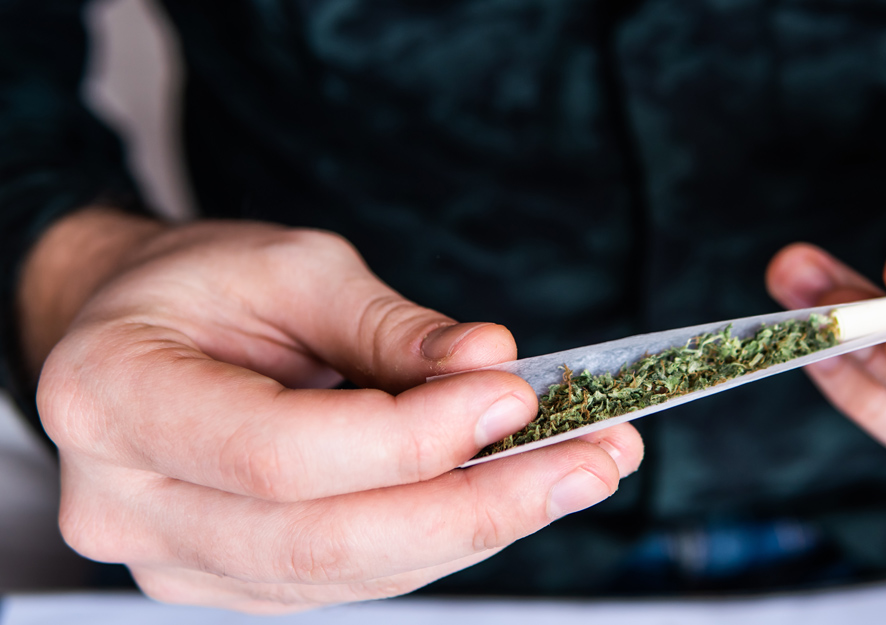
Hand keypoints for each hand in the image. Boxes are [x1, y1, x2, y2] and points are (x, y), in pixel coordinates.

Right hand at [23, 209, 642, 612]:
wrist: (136, 332)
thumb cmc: (201, 285)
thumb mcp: (290, 267)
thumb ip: (388, 327)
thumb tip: (489, 361)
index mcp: (112, 399)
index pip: (280, 454)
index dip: (410, 437)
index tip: (514, 395)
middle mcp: (129, 506)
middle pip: (325, 540)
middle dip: (477, 505)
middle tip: (590, 460)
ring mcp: (179, 561)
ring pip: (353, 572)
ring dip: (482, 525)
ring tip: (581, 470)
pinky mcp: (235, 581)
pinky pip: (357, 577)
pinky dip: (445, 537)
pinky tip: (515, 493)